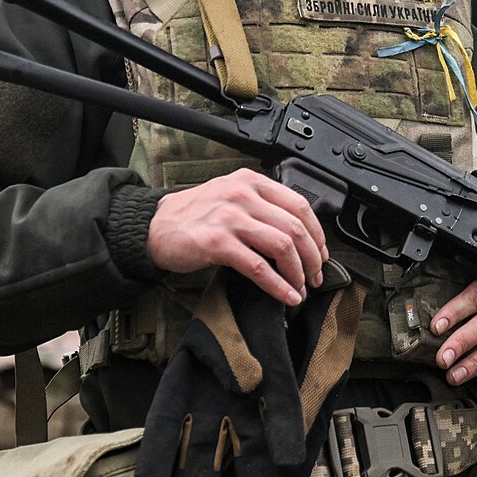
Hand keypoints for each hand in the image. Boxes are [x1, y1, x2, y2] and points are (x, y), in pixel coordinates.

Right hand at [146, 168, 327, 306]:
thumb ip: (262, 205)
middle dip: (312, 257)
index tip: (322, 253)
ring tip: (301, 288)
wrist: (154, 227)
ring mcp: (230, 217)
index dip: (317, 233)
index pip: (300, 205)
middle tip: (316, 276)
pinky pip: (258, 267)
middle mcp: (243, 194)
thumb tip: (299, 234)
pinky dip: (278, 285)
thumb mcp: (231, 195)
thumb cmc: (194, 214)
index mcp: (252, 181)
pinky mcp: (218, 242)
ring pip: (282, 246)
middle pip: (295, 227)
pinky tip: (286, 295)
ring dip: (298, 273)